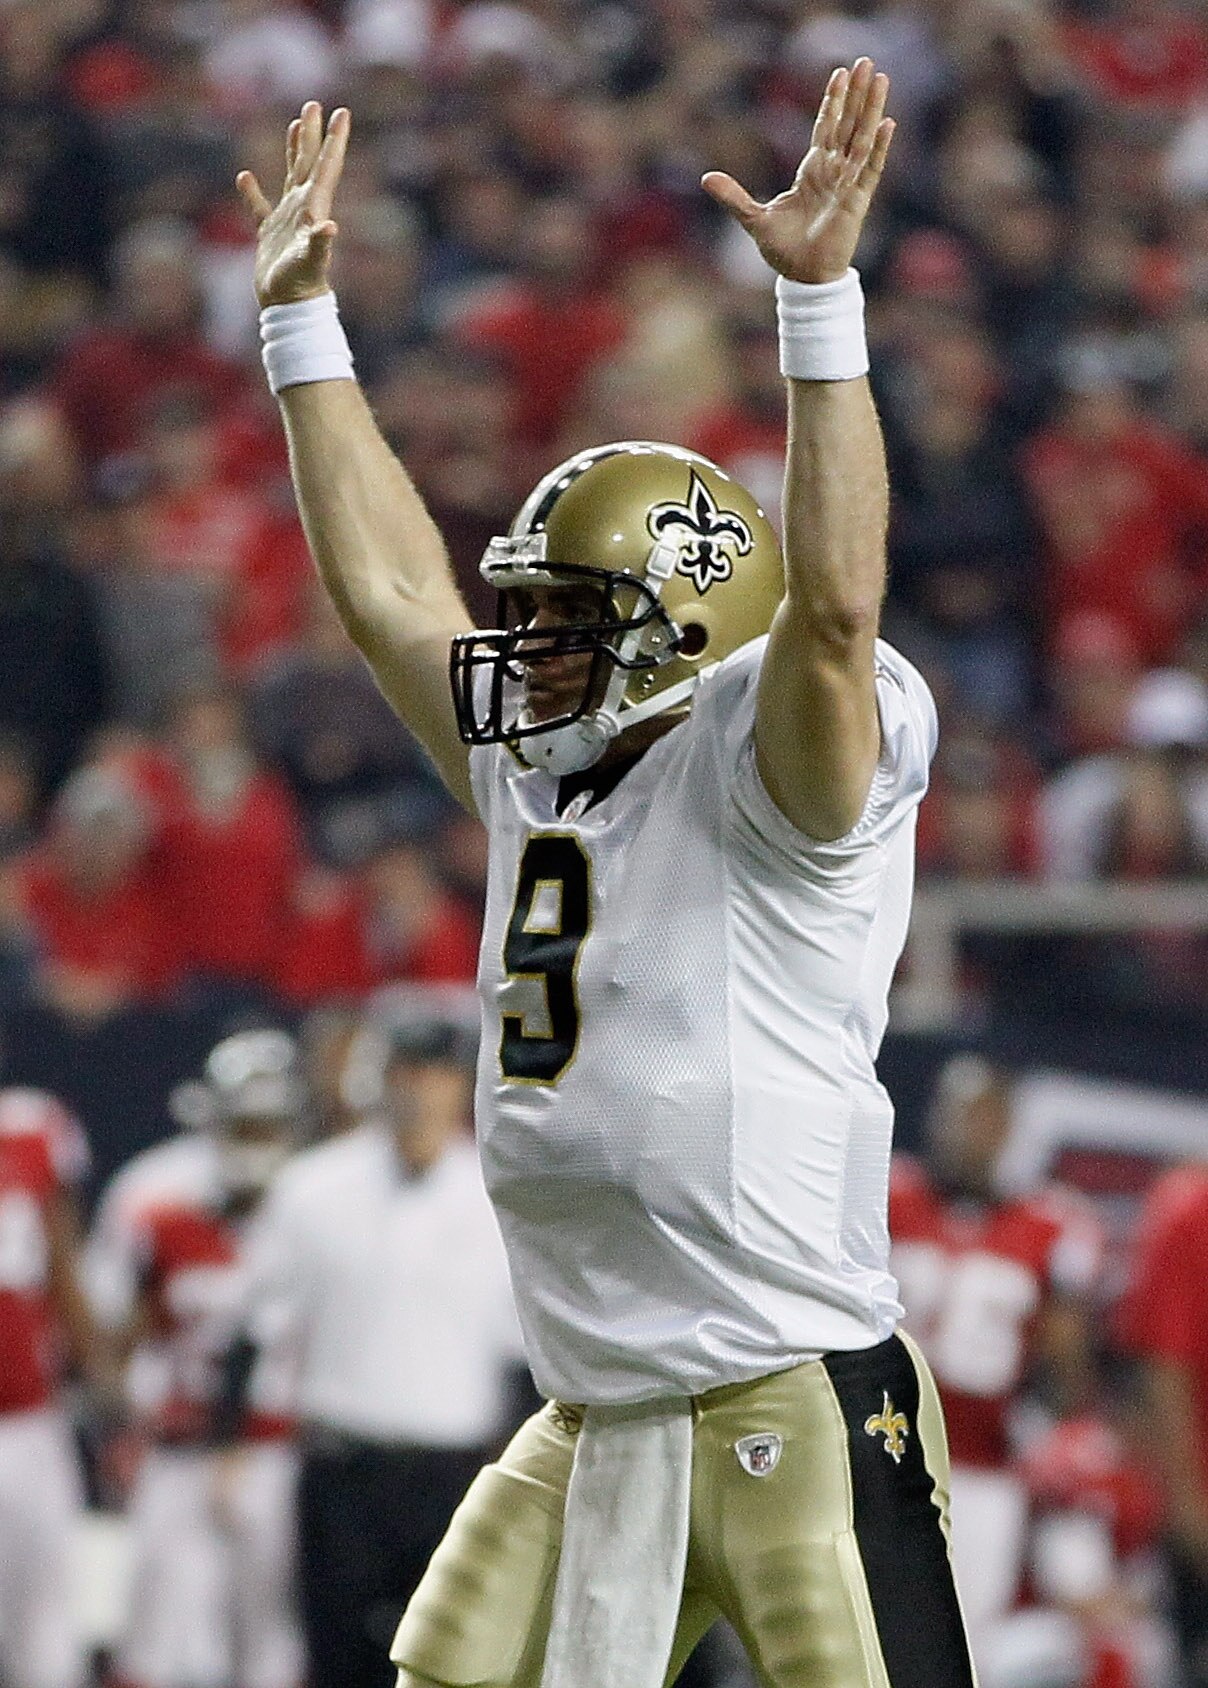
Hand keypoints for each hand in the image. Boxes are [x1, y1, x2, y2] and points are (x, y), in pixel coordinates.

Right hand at [236, 102, 350, 306]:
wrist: (288, 307)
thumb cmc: (300, 285)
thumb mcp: (311, 262)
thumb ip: (320, 243)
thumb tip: (329, 227)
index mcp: (314, 208)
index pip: (326, 166)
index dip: (334, 140)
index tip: (341, 113)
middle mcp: (304, 209)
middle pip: (309, 162)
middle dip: (313, 134)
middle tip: (315, 105)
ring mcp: (287, 220)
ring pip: (291, 175)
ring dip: (293, 150)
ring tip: (296, 125)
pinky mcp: (269, 234)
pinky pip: (259, 207)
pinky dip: (252, 193)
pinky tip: (245, 177)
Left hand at [702, 58, 892, 284]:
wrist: (802, 279)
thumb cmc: (783, 251)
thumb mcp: (753, 218)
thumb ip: (733, 197)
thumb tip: (704, 178)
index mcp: (812, 172)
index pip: (826, 128)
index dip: (833, 101)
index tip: (840, 73)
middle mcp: (833, 173)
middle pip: (847, 124)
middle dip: (856, 94)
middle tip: (866, 62)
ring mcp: (847, 185)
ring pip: (862, 138)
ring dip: (871, 109)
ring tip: (880, 78)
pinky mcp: (856, 202)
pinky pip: (870, 169)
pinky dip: (879, 147)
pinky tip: (887, 123)